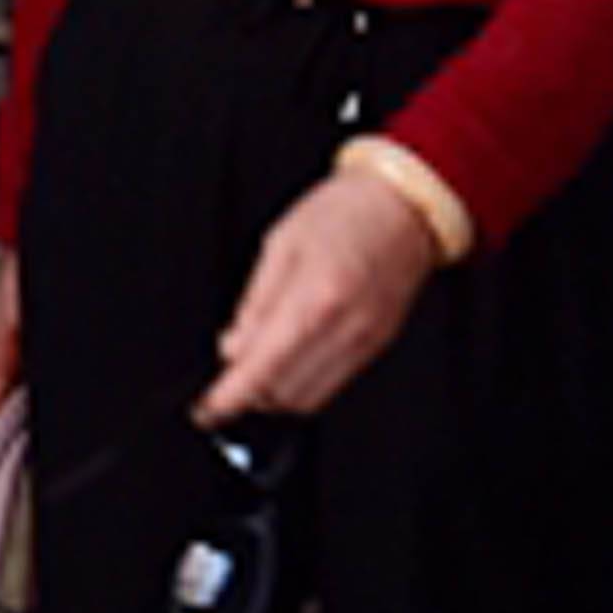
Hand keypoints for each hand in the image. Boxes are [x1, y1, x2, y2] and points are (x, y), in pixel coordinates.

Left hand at [197, 170, 446, 420]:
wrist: (405, 204)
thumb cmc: (345, 212)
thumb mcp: (279, 244)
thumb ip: (253, 304)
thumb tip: (232, 347)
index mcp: (314, 299)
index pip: (262, 370)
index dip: (228, 398)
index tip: (206, 408)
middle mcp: (345, 329)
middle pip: (285, 395)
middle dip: (249, 395)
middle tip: (229, 375)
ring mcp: (367, 341)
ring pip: (311, 397)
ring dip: (276, 392)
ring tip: (258, 362)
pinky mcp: (379, 344)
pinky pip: (335, 382)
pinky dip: (304, 380)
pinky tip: (290, 356)